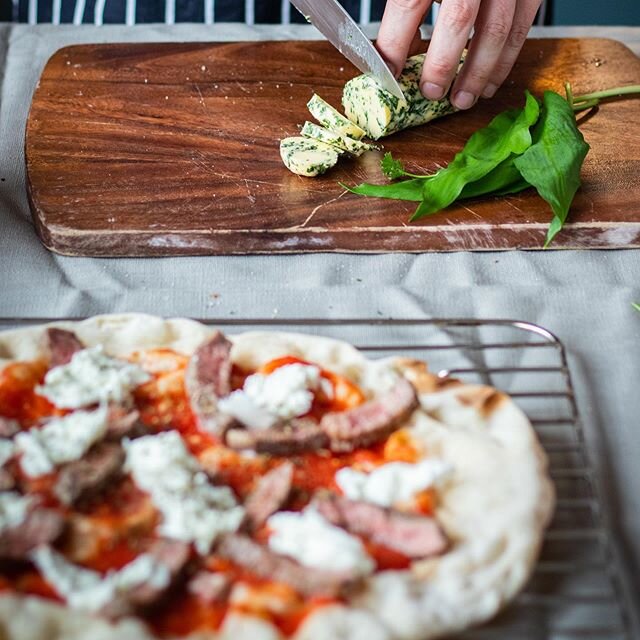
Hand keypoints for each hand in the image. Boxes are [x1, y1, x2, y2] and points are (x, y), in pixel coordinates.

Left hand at [376, 0, 541, 108]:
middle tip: (431, 92)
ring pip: (497, 29)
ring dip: (478, 73)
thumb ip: (407, 2)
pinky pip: (521, 28)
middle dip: (442, 64)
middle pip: (457, 19)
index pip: (408, 3)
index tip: (388, 72)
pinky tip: (489, 82)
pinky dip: (505, 61)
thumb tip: (390, 51)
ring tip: (462, 100)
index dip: (395, 43)